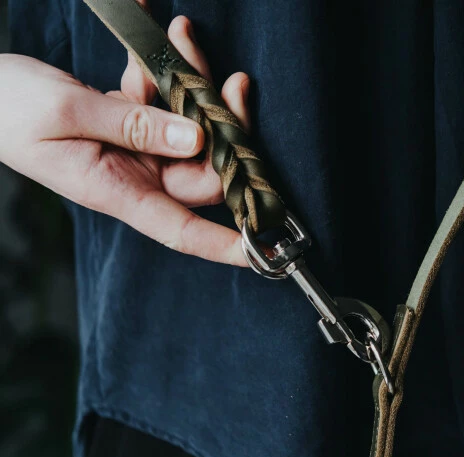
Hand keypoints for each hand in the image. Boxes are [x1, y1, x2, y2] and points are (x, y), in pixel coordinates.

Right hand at [0, 14, 250, 265]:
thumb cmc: (8, 110)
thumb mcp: (68, 113)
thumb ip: (135, 126)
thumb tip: (198, 136)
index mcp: (119, 192)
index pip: (183, 231)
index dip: (225, 244)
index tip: (264, 251)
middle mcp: (137, 176)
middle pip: (205, 167)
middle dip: (227, 126)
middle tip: (235, 82)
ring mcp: (138, 149)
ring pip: (192, 128)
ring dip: (195, 83)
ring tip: (182, 33)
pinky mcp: (134, 122)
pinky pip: (164, 99)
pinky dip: (161, 67)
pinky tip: (152, 23)